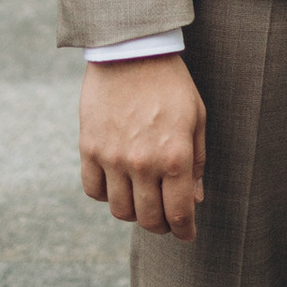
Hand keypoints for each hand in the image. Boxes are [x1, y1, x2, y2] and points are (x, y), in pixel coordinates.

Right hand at [78, 57, 206, 236]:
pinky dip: (106, 195)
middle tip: (166, 220)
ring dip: (134, 212)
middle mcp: (143, 163)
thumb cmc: (170, 84)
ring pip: (120, 210)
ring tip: (142, 200)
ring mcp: (113, 158)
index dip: (184, 231)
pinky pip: (94, 190)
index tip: (186, 234)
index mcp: (175, 157)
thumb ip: (196, 164)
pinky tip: (118, 184)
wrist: (131, 51)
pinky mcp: (89, 148)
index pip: (178, 213)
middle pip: (148, 219)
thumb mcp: (196, 119)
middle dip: (161, 226)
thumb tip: (194, 200)